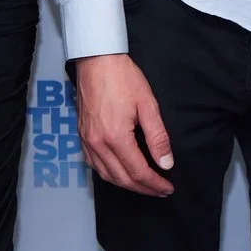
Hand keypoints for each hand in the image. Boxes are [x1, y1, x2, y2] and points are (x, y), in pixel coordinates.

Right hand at [73, 53, 174, 196]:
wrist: (96, 60)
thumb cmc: (123, 77)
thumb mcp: (147, 104)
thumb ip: (157, 137)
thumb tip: (166, 163)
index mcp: (115, 137)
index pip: (138, 171)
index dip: (154, 183)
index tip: (168, 188)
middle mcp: (98, 144)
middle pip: (122, 178)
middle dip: (143, 188)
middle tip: (160, 191)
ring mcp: (86, 141)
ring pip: (106, 175)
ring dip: (126, 184)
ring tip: (144, 185)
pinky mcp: (82, 136)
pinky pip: (94, 165)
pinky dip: (110, 174)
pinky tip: (121, 173)